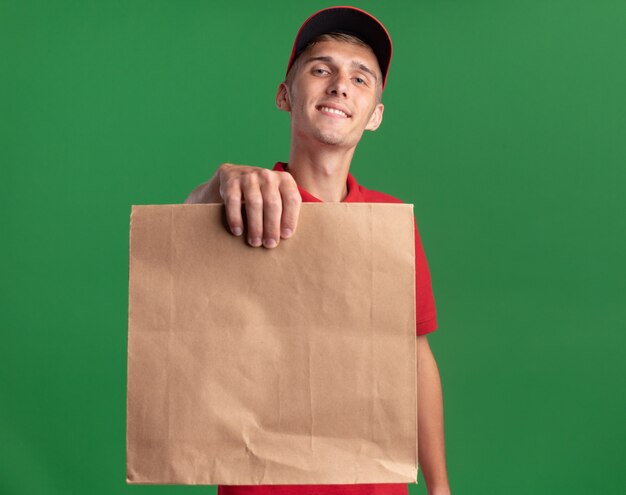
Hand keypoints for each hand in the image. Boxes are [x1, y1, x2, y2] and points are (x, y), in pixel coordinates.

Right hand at [186, 163, 301, 247]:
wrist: (235, 176)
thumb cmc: (263, 194)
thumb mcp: (278, 195)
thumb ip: (287, 210)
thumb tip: (289, 237)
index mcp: (285, 179)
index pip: (292, 199)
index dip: (290, 218)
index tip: (286, 236)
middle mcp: (268, 175)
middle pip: (273, 203)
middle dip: (272, 227)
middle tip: (270, 244)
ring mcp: (249, 177)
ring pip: (254, 203)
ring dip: (255, 226)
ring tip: (255, 242)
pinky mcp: (231, 182)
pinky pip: (234, 202)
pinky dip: (236, 218)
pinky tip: (238, 231)